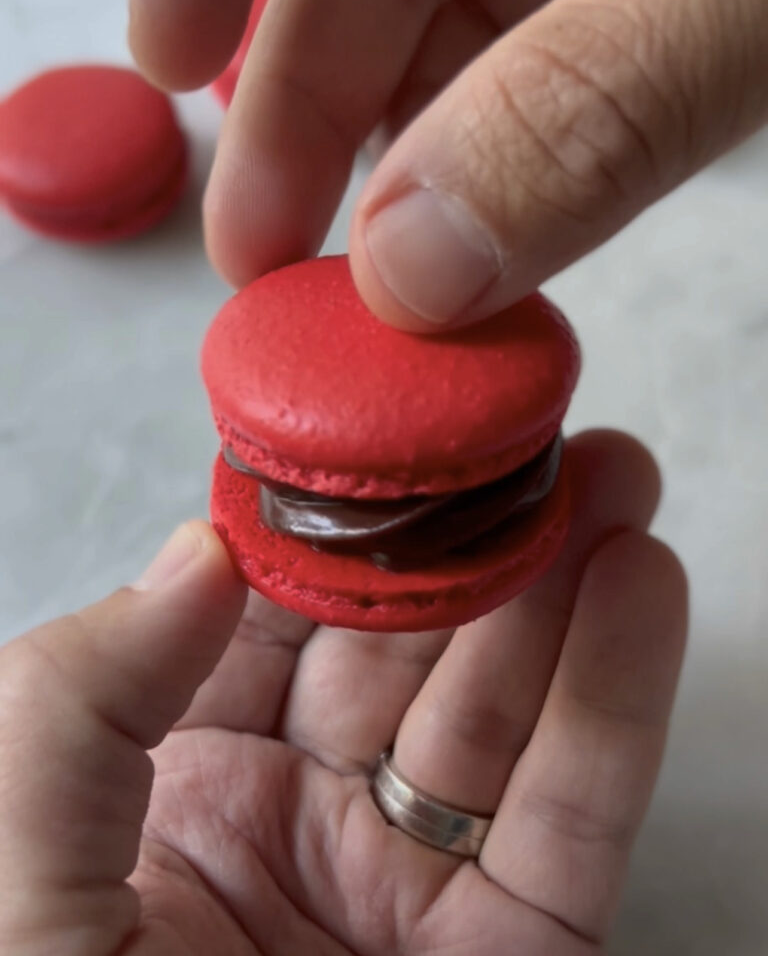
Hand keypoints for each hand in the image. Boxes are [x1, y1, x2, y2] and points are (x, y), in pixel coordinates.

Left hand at [0, 431, 685, 953]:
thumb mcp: (5, 862)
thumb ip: (79, 692)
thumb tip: (198, 546)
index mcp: (158, 785)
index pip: (265, 616)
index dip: (333, 517)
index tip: (391, 431)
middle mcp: (282, 821)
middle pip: (400, 647)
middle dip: (473, 534)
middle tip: (534, 433)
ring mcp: (395, 893)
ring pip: (495, 714)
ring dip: (562, 588)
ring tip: (614, 476)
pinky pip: (565, 820)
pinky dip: (612, 702)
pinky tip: (641, 585)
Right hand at [129, 0, 767, 327]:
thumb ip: (594, 109)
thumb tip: (415, 269)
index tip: (163, 76)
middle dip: (316, 95)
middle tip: (273, 253)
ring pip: (462, 5)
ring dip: (412, 136)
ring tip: (380, 256)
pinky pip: (548, 32)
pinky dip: (507, 126)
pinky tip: (484, 204)